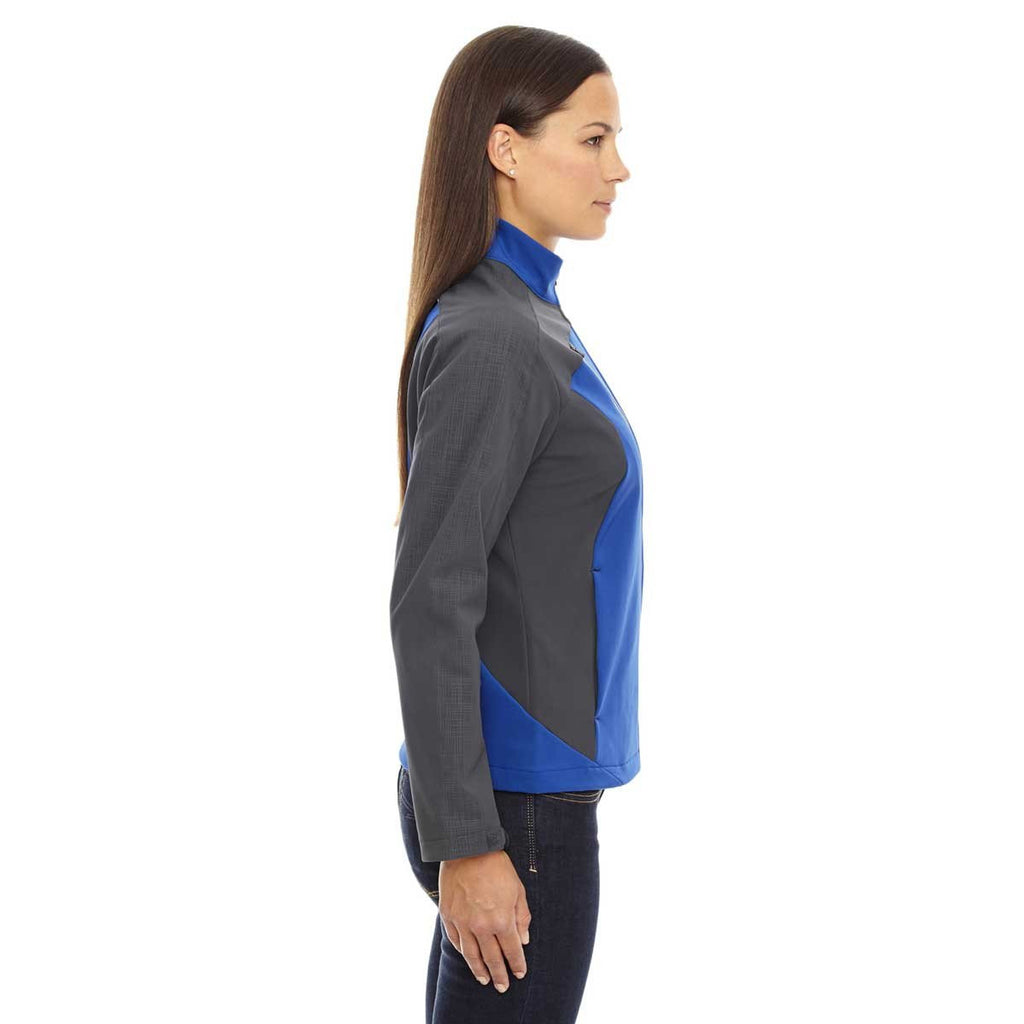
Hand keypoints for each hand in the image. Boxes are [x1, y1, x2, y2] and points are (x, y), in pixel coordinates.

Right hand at [438, 849, 530, 991]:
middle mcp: (482, 927)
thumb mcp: (518, 889)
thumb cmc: (496, 867)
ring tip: (484, 979)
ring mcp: (463, 923)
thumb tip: (524, 939)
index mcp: (502, 920)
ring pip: (471, 955)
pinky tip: (468, 957)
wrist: (467, 849)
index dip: (517, 964)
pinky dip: (462, 952)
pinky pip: (456, 941)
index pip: (512, 950)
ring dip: (479, 970)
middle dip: (499, 974)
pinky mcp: (449, 916)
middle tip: (503, 986)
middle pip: (492, 958)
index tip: (520, 973)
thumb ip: (522, 917)